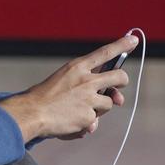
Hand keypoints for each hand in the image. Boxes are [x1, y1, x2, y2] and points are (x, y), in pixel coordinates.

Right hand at [0, 34, 136, 140]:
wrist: (31, 113)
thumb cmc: (44, 98)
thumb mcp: (63, 80)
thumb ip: (86, 86)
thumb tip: (112, 101)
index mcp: (77, 67)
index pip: (105, 52)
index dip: (122, 45)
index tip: (133, 40)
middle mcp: (86, 80)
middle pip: (119, 77)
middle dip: (122, 82)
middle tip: (117, 88)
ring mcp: (89, 98)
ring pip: (109, 102)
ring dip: (99, 108)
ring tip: (78, 111)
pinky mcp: (89, 115)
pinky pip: (95, 121)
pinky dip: (85, 124)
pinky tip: (70, 123)